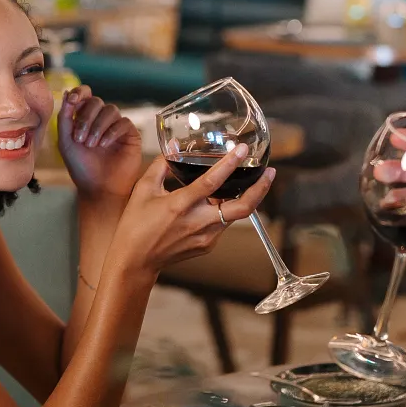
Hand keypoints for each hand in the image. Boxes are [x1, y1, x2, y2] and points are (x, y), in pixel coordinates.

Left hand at [56, 87, 141, 202]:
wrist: (98, 188)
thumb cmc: (81, 167)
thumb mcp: (66, 142)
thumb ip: (65, 118)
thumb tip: (67, 93)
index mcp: (85, 117)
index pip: (85, 94)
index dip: (79, 92)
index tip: (72, 100)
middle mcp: (101, 119)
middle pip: (96, 101)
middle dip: (86, 118)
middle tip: (79, 139)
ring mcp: (116, 125)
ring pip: (110, 110)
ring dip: (97, 127)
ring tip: (91, 145)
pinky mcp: (131, 134)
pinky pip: (123, 122)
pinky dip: (111, 132)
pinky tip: (104, 145)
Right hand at [107, 149, 275, 278]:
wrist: (135, 261)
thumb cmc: (136, 225)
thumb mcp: (143, 190)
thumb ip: (161, 165)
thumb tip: (173, 145)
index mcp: (180, 206)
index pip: (212, 182)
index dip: (230, 164)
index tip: (242, 150)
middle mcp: (198, 223)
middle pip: (242, 208)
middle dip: (260, 189)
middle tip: (270, 173)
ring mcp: (206, 237)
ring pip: (235, 215)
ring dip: (243, 197)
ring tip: (246, 181)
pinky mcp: (207, 245)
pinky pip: (223, 224)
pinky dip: (225, 210)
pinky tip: (220, 200)